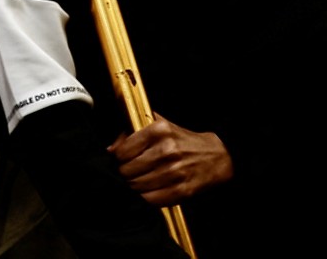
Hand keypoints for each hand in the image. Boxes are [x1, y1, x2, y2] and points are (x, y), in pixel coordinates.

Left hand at [107, 114, 233, 205]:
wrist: (217, 156)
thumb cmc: (182, 141)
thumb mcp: (159, 126)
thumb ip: (132, 133)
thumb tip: (110, 150)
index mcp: (159, 130)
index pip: (123, 151)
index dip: (118, 159)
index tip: (120, 160)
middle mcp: (167, 150)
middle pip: (128, 171)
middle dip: (124, 174)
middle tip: (128, 173)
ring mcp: (174, 172)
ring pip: (137, 187)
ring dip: (133, 187)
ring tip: (138, 181)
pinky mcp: (181, 191)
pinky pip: (150, 200)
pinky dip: (144, 198)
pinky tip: (148, 191)